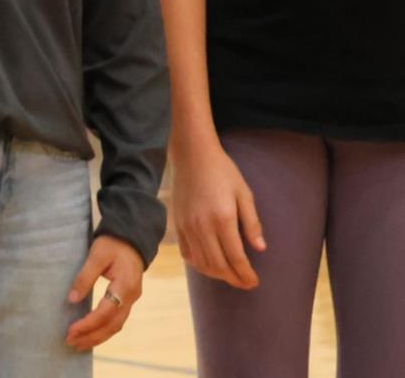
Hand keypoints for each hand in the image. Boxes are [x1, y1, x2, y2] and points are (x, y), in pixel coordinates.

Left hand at [64, 235, 143, 349]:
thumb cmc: (113, 244)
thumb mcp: (96, 255)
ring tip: (78, 343)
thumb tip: (72, 299)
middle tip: (71, 341)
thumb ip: (85, 277)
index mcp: (125, 286)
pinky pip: (117, 321)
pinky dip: (104, 330)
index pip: (106, 312)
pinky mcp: (127, 300)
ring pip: (116, 326)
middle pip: (112, 325)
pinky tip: (92, 334)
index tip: (71, 330)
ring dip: (98, 336)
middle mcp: (131, 298)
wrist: (132, 238)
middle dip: (92, 336)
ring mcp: (131, 300)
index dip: (88, 323)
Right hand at [171, 141, 264, 290]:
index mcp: (222, 218)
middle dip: (234, 279)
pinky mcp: (177, 223)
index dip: (246, 274)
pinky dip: (199, 264)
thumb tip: (261, 249)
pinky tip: (210, 264)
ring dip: (217, 274)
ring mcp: (187, 225)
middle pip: (218, 265)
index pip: (236, 257)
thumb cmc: (222, 172)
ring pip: (202, 262)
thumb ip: (252, 223)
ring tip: (230, 275)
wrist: (192, 155)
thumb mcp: (244, 194)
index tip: (255, 282)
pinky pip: (187, 253)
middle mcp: (202, 226)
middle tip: (246, 283)